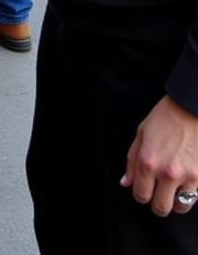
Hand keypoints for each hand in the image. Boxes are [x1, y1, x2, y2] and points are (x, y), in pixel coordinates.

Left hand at [122, 96, 197, 215]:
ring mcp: (188, 177)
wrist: (190, 110)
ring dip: (175, 201)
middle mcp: (167, 173)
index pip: (141, 195)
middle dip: (157, 203)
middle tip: (158, 193)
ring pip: (180, 207)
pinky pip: (195, 197)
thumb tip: (126, 183)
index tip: (143, 190)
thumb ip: (132, 162)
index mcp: (148, 162)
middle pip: (161, 207)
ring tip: (173, 187)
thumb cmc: (165, 119)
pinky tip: (184, 179)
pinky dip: (189, 192)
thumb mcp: (140, 135)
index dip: (140, 194)